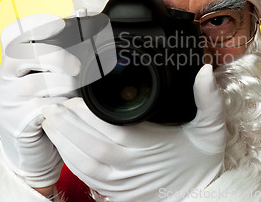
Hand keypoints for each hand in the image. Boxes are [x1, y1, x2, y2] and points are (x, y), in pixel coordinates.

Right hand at [0, 14, 79, 189]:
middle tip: (77, 68)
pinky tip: (68, 111)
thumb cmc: (46, 109)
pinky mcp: (15, 123)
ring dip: (67, 87)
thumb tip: (83, 12)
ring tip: (75, 94)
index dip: (37, 24)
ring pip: (41, 83)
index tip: (60, 21)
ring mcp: (6, 102)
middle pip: (26, 53)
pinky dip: (63, 108)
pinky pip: (44, 109)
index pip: (14, 34)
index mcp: (10, 63)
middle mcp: (2, 79)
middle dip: (60, 58)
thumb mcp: (51, 78)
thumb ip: (61, 49)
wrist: (33, 152)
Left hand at [42, 64, 225, 201]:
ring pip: (82, 163)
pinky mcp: (115, 193)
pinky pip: (86, 178)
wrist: (200, 196)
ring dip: (62, 142)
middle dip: (65, 124)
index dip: (86, 114)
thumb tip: (206, 70)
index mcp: (148, 147)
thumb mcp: (210, 128)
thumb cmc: (200, 162)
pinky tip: (62, 145)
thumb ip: (208, 99)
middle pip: (89, 145)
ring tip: (50, 121)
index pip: (110, 129)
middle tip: (50, 105)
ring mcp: (120, 183)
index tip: (72, 98)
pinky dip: (70, 161)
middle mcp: (130, 166)